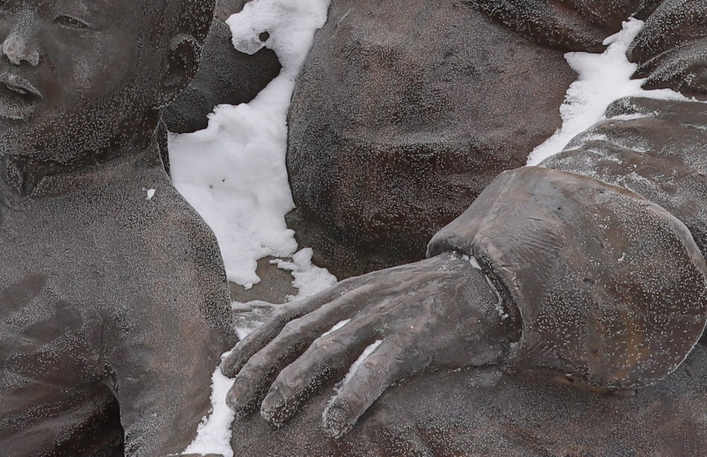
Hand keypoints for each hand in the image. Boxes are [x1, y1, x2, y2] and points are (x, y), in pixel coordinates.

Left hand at [223, 253, 514, 438]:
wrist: (481, 283)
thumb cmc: (424, 301)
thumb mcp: (375, 301)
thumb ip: (343, 320)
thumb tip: (305, 352)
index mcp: (344, 293)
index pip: (286, 317)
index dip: (253, 343)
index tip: (225, 369)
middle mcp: (355, 301)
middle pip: (295, 335)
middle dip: (259, 368)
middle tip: (234, 401)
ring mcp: (382, 317)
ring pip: (325, 351)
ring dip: (293, 383)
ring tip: (271, 414)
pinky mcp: (412, 337)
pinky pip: (374, 371)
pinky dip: (351, 397)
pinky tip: (333, 424)